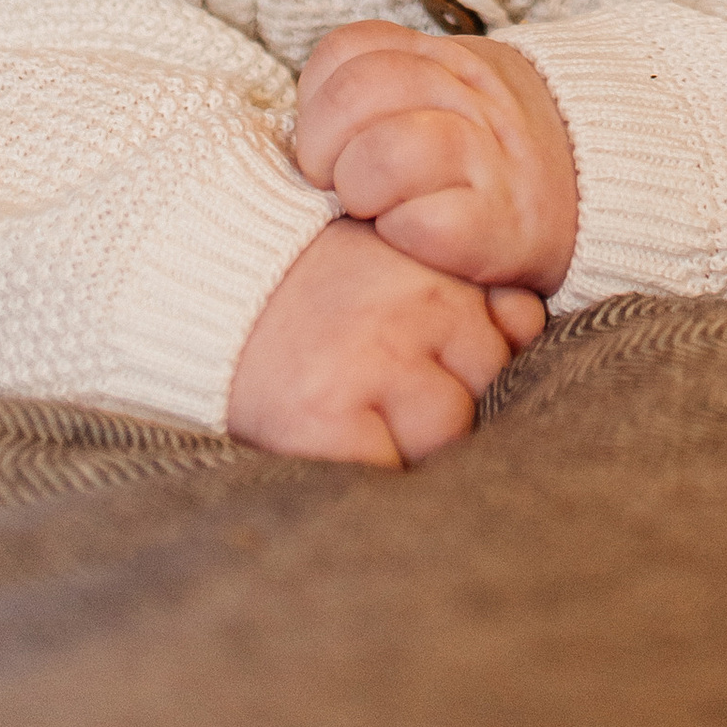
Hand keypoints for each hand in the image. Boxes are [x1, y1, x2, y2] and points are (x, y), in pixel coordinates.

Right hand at [226, 217, 545, 466]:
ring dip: (413, 438)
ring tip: (361, 415)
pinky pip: (385, 471)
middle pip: (486, 383)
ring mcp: (373, 362)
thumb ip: (467, 288)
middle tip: (390, 390)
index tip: (440, 359)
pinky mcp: (324, 417)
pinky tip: (340, 442)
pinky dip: (370, 469)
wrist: (202, 274)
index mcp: (435, 266)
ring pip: (446, 431)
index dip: (482, 354)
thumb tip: (524, 325)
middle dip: (452, 397)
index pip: (514, 327)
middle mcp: (416, 309)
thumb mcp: (394, 255)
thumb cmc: (307, 278)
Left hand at [292, 22, 578, 294]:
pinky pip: (426, 222)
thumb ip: (381, 91)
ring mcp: (488, 158)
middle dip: (322, 145)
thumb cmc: (491, 154)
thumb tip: (298, 131)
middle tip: (336, 182)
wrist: (598, 191)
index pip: (347, 50)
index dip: (316, 98)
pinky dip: (403, 232)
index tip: (326, 140)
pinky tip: (410, 237)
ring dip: (360, 188)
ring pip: (386, 151)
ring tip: (373, 209)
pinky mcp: (502, 226)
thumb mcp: (446, 95)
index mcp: (444, 60)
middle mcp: (468, 97)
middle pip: (358, 93)